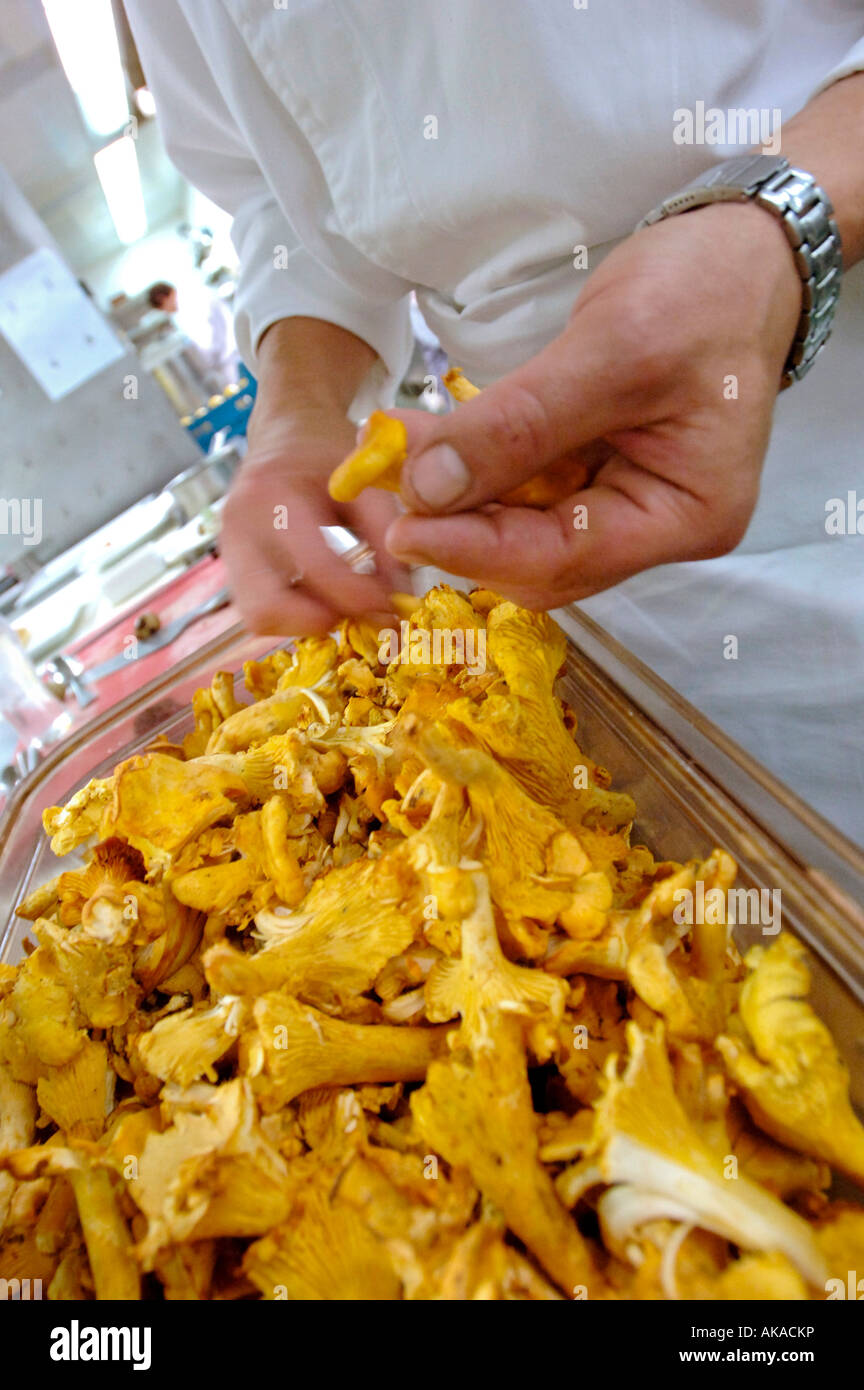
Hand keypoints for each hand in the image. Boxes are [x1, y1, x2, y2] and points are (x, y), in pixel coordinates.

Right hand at [221, 405, 406, 634]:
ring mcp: (227, 549)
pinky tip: (323, 595)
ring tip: (342, 601)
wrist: (288, 428)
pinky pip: (259, 609)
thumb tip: (400, 598)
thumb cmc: (328, 452)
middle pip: (266, 610)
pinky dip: (294, 614)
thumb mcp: (365, 481)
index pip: (315, 568)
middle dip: (321, 621)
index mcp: (273, 494)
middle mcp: (239, 526)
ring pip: (259, 617)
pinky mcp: (231, 565)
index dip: (358, 599)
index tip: (391, 606)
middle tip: (360, 612)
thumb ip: (385, 536)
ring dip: (306, 622)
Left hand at [385, 201, 801, 608]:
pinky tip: (428, 441)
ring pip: (522, 525)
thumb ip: (521, 424)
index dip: (477, 548)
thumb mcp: (613, 349)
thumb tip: (429, 489)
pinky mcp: (597, 471)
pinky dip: (474, 467)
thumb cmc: (704, 291)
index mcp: (686, 515)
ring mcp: (626, 500)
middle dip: (461, 524)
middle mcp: (655, 525)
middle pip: (538, 556)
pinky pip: (524, 487)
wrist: (742, 250)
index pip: (565, 556)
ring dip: (457, 496)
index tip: (402, 529)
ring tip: (395, 452)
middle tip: (388, 483)